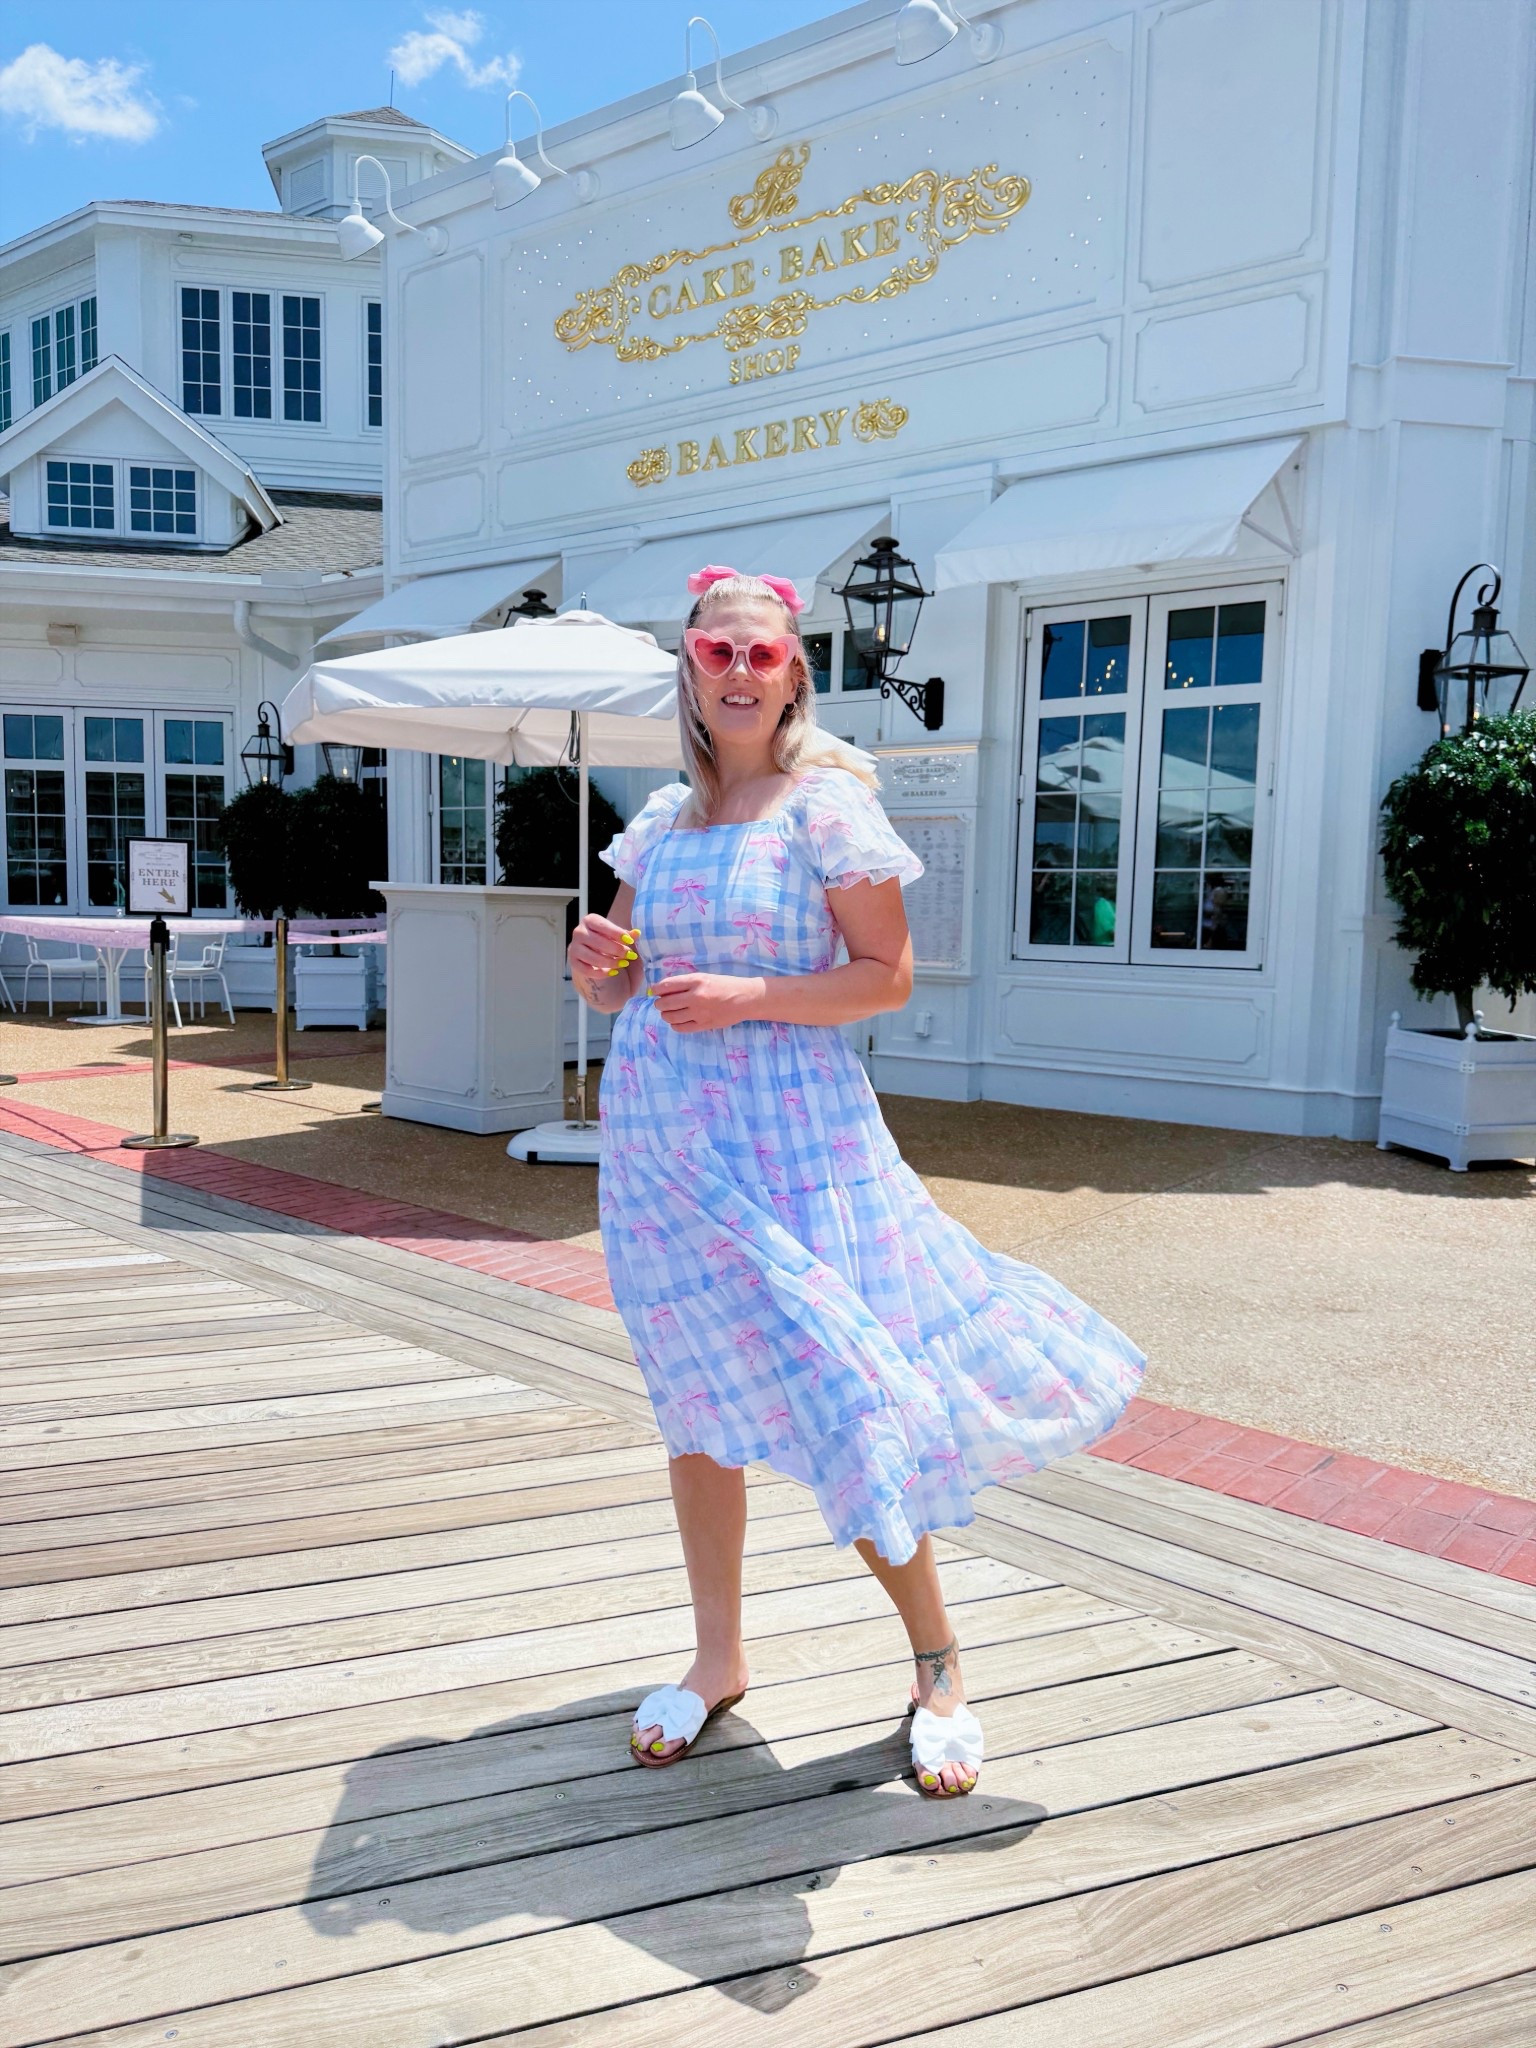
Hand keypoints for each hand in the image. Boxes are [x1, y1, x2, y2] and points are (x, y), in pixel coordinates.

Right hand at [569, 913, 638, 1004]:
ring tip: (624, 964)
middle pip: (597, 942)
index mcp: (589, 920)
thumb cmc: (609, 941)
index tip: (630, 941)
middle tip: (630, 955)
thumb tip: (637, 933)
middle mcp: (579, 932)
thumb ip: (627, 935)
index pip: (602, 925)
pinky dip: (601, 973)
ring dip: (610, 962)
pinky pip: (586, 970)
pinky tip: (613, 972)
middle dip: (616, 949)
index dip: (617, 933)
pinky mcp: (574, 962)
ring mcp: (574, 948)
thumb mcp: (618, 936)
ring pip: (592, 957)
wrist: (596, 954)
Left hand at [650, 971, 765, 1032]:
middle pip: (664, 1003)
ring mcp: (699, 1013)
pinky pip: (680, 1028)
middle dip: (659, 1003)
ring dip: (666, 1014)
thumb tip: (664, 989)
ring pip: (670, 1017)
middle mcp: (696, 997)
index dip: (656, 989)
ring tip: (670, 1012)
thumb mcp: (705, 977)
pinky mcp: (704, 1025)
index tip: (655, 991)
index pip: (666, 986)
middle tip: (662, 1003)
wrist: (745, 998)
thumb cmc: (725, 985)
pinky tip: (678, 1020)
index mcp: (696, 981)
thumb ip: (686, 982)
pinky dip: (675, 1024)